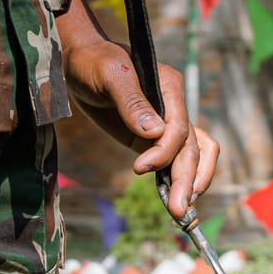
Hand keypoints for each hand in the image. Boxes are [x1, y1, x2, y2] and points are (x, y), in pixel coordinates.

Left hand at [63, 38, 218, 218]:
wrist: (79, 63)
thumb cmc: (92, 62)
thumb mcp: (109, 75)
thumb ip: (132, 102)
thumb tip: (155, 133)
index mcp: (170, 88)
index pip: (179, 127)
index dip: (165, 152)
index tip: (140, 168)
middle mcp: (175, 107)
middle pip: (191, 148)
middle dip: (187, 180)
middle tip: (178, 211)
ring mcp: (167, 124)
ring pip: (193, 156)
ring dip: (190, 183)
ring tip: (181, 211)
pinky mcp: (154, 139)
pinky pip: (175, 160)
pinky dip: (177, 179)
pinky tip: (171, 199)